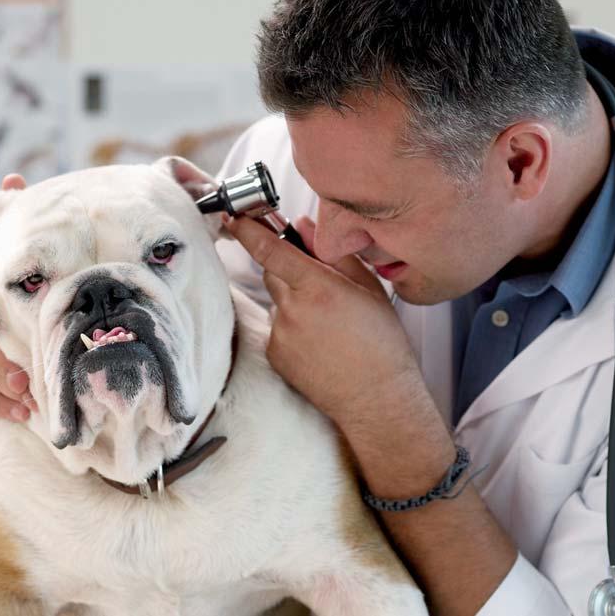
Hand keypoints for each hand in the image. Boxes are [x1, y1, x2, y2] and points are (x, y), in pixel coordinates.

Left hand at [223, 215, 454, 492]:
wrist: (376, 398)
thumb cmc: (381, 343)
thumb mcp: (368, 289)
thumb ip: (333, 254)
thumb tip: (305, 226)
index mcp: (317, 287)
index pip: (270, 250)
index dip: (247, 230)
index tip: (233, 217)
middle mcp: (292, 309)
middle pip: (272, 272)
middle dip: (289, 270)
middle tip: (320, 285)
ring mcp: (280, 334)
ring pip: (278, 301)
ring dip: (294, 302)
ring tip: (328, 325)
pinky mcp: (274, 355)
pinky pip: (277, 328)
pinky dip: (292, 328)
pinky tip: (318, 343)